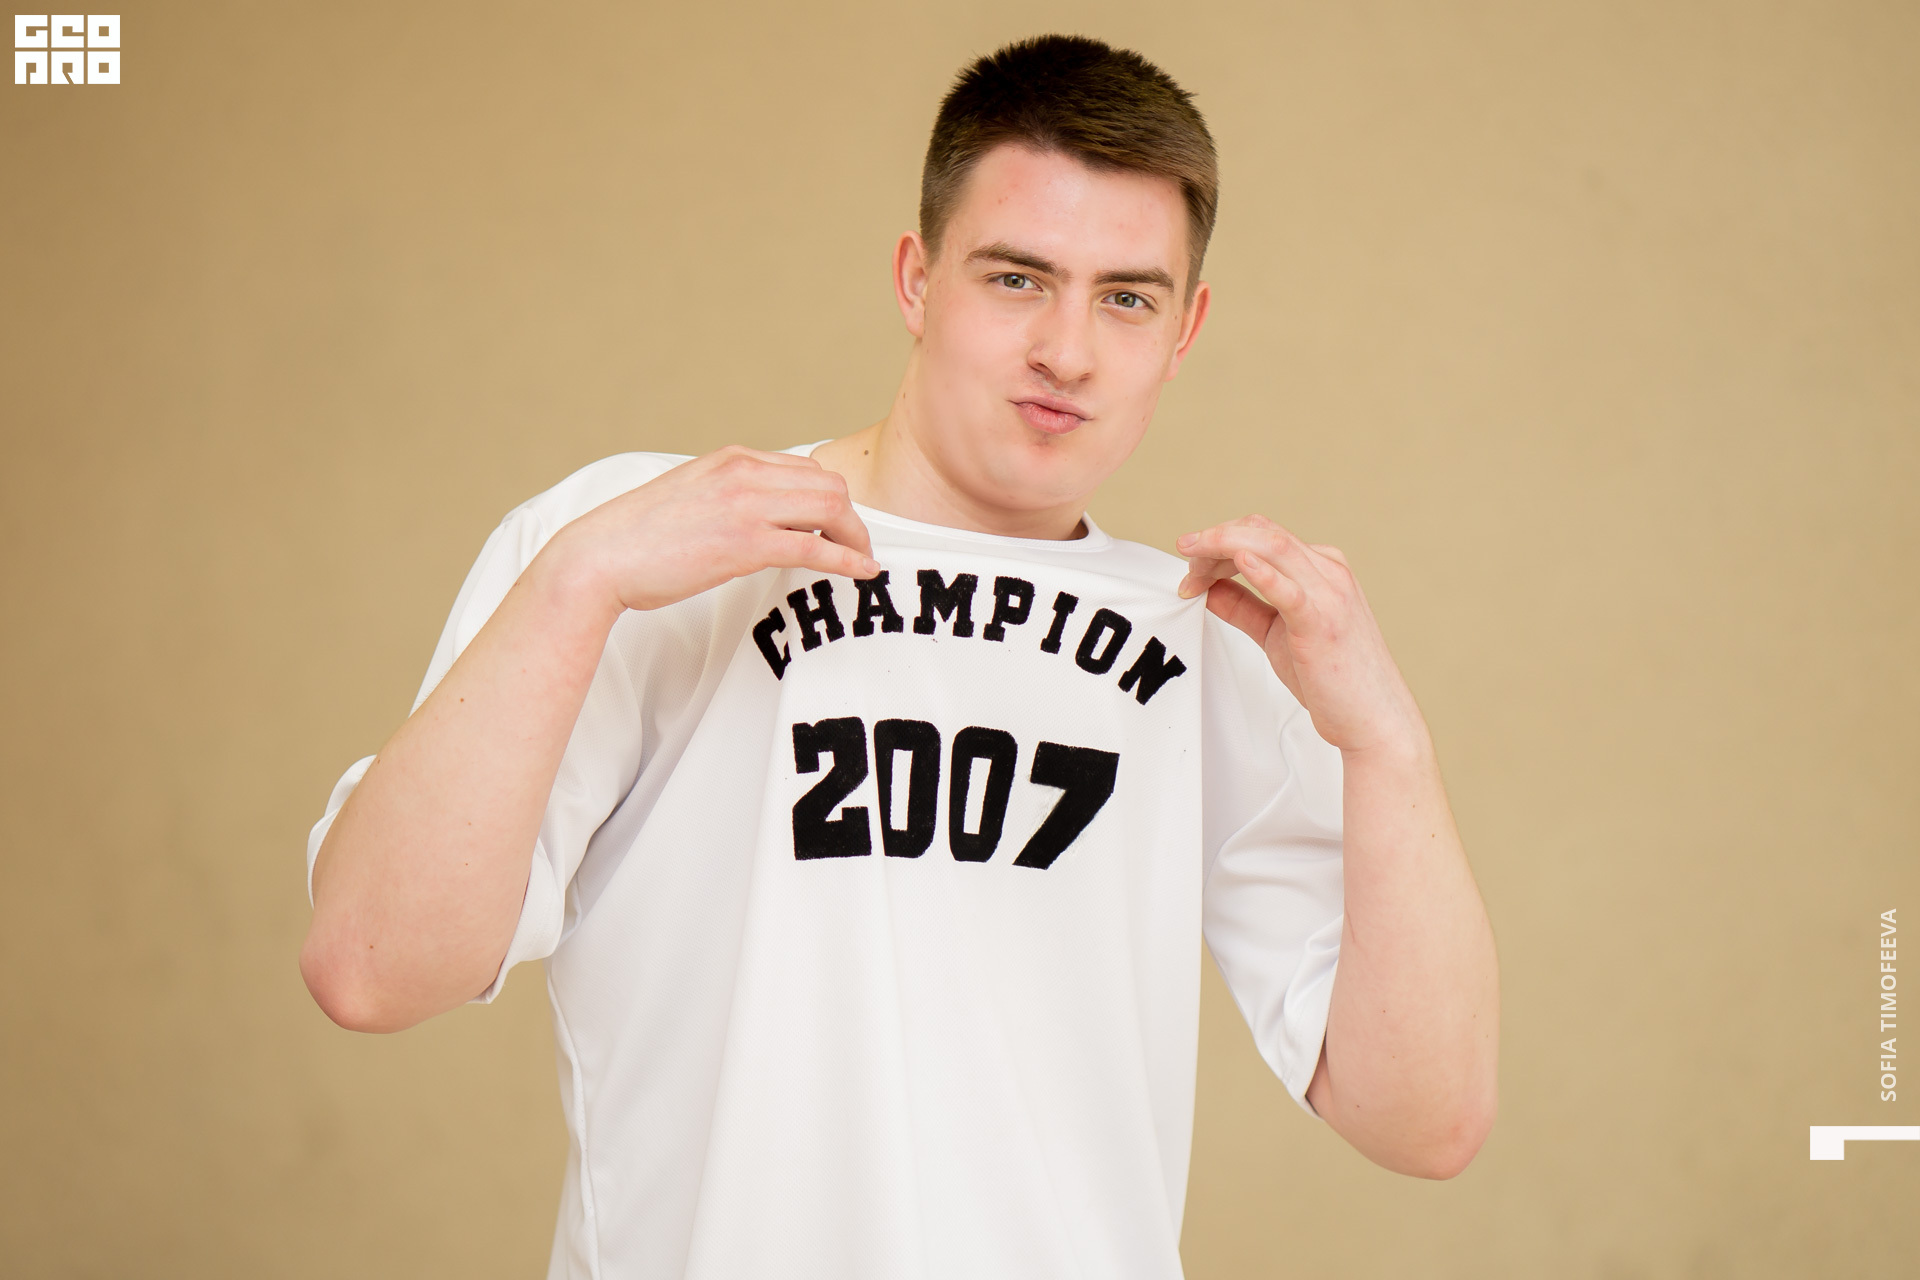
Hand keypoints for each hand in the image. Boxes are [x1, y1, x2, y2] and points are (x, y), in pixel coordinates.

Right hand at [542, 444, 880, 613]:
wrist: (599, 558)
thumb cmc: (637, 538)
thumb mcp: (690, 497)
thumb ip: (728, 496)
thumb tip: (760, 517)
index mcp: (731, 458)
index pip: (805, 468)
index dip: (829, 498)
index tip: (838, 524)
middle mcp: (743, 473)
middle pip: (828, 483)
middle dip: (851, 515)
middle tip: (857, 545)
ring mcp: (746, 506)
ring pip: (831, 508)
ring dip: (856, 535)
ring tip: (862, 559)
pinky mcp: (745, 545)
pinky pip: (816, 548)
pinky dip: (849, 559)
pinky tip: (863, 572)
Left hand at [1175, 515, 1427, 756]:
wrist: (1375, 720)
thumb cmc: (1332, 679)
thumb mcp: (1276, 633)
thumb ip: (1244, 607)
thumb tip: (1206, 588)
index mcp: (1322, 568)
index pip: (1262, 534)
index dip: (1220, 542)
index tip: (1191, 569)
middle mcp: (1329, 572)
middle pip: (1262, 531)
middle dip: (1215, 538)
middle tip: (1183, 555)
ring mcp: (1330, 595)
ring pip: (1273, 546)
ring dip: (1224, 547)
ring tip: (1193, 561)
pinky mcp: (1322, 624)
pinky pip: (1290, 590)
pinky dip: (1263, 573)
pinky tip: (1239, 563)